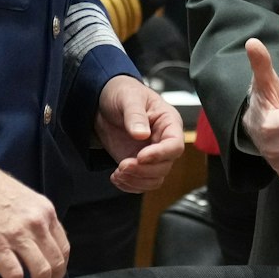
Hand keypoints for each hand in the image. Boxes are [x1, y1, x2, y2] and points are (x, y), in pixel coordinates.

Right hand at [0, 168, 68, 277]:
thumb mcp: (24, 200)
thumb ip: (35, 220)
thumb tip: (38, 245)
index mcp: (46, 212)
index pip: (63, 247)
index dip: (61, 270)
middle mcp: (38, 224)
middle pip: (56, 263)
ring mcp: (19, 236)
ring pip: (41, 273)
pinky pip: (15, 277)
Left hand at [94, 75, 185, 192]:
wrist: (103, 102)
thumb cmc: (122, 93)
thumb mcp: (128, 98)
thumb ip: (135, 115)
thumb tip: (141, 134)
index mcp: (168, 122)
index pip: (175, 145)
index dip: (160, 154)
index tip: (140, 156)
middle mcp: (163, 141)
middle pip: (165, 166)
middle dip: (143, 170)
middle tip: (122, 165)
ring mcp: (151, 155)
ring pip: (155, 178)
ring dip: (136, 181)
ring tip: (118, 173)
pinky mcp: (138, 165)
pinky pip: (141, 183)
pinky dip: (129, 185)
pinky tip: (116, 177)